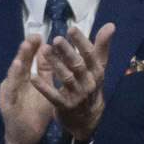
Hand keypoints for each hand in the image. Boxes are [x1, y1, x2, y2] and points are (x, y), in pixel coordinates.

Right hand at [0, 36, 53, 143]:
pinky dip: (12, 80)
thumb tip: (48, 51)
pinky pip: (10, 90)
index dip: (33, 48)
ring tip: (23, 50)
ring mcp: (10, 94)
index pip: (29, 61)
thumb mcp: (42, 89)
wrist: (25, 138)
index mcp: (25, 80)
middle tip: (32, 37)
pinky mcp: (7, 104)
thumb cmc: (34, 113)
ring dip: (17, 62)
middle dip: (25, 50)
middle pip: (20, 64)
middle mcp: (15, 84)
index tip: (40, 36)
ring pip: (13, 75)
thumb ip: (44, 72)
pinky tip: (16, 70)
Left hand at [31, 22, 114, 143]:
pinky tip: (33, 77)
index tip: (71, 29)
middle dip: (67, 52)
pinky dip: (43, 86)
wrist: (87, 118)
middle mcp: (88, 83)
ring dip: (55, 64)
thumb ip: (101, 47)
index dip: (81, 42)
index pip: (90, 54)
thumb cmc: (89, 85)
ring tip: (44, 50)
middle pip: (78, 65)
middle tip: (56, 39)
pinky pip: (53, 95)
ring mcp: (77, 95)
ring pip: (66, 78)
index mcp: (96, 72)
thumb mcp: (97, 67)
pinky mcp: (64, 106)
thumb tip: (110, 25)